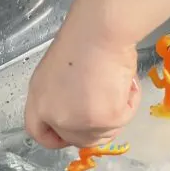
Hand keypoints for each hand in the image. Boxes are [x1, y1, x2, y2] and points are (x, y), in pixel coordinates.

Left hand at [24, 2, 140, 148]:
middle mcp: (55, 116)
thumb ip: (63, 94)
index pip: (39, 133)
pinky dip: (130, 102)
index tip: (73, 134)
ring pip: (103, 133)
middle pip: (76, 139)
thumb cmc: (83, 38)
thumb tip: (83, 106)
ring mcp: (79, 122)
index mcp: (39, 100)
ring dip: (116, 113)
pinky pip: (124, 119)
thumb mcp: (59, 71)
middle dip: (96, 127)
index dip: (57, 138)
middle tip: (112, 106)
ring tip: (121, 84)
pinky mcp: (105, 120)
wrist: (100, 31)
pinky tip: (128, 82)